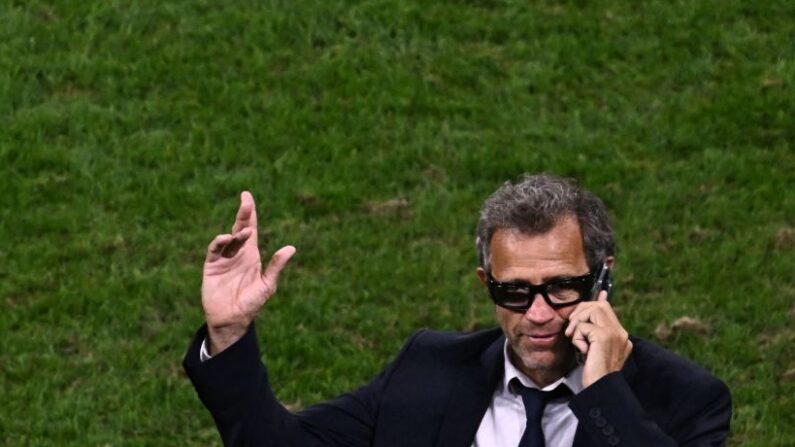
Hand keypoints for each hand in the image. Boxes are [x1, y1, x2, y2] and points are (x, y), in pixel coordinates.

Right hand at [202, 191, 295, 354]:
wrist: (232, 320)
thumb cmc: (251, 303)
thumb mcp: (267, 284)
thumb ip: (276, 266)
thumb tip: (291, 248)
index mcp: (251, 254)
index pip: (251, 229)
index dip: (250, 213)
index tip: (247, 197)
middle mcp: (237, 253)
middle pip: (239, 228)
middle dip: (243, 214)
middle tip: (246, 200)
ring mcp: (223, 258)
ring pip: (228, 238)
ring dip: (236, 232)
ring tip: (245, 231)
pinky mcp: (211, 266)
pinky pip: (214, 250)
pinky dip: (219, 243)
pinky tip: (226, 239)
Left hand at [564, 291, 632, 387]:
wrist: (601, 389)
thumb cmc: (595, 373)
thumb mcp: (594, 350)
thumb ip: (592, 333)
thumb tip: (588, 322)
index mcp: (620, 336)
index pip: (608, 309)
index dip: (599, 300)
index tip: (599, 293)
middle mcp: (620, 333)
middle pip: (599, 305)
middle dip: (580, 312)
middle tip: (571, 329)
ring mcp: (614, 334)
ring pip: (592, 310)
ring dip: (577, 323)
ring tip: (575, 339)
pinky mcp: (604, 337)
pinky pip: (583, 327)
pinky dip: (577, 337)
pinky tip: (582, 351)